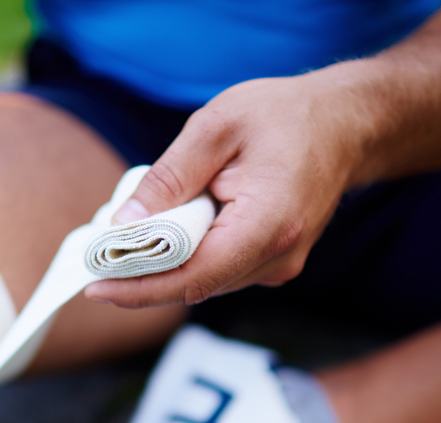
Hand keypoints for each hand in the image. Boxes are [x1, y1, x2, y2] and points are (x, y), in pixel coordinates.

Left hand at [85, 69, 372, 307]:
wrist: (347, 124)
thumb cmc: (285, 117)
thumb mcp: (217, 127)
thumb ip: (169, 177)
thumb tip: (124, 223)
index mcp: (268, 224)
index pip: (194, 275)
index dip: (140, 288)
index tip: (95, 287)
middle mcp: (278, 257)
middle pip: (195, 284)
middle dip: (141, 278)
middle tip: (94, 262)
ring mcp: (279, 265)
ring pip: (205, 281)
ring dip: (162, 268)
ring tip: (120, 246)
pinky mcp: (273, 263)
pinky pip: (219, 270)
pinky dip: (186, 258)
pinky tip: (161, 238)